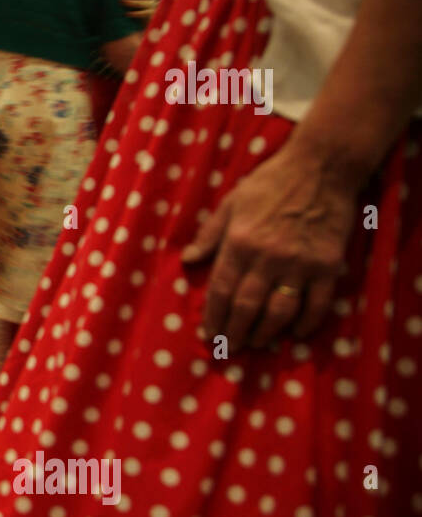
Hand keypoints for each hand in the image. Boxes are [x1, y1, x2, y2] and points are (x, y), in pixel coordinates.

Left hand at [121, 0, 156, 21]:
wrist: (147, 24)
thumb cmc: (137, 10)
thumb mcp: (135, 0)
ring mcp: (153, 6)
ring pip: (143, 3)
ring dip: (132, 2)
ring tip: (121, 2)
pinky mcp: (152, 15)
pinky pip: (144, 13)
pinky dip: (135, 13)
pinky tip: (126, 14)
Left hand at [181, 143, 357, 349]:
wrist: (320, 168)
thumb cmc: (269, 184)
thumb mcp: (230, 204)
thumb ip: (209, 235)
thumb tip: (188, 261)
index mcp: (240, 243)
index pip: (222, 290)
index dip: (214, 317)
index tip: (210, 334)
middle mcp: (267, 257)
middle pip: (247, 306)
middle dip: (235, 332)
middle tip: (229, 349)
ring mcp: (300, 263)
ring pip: (280, 310)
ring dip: (266, 332)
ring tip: (257, 343)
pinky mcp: (327, 265)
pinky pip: (317, 303)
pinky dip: (307, 323)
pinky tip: (295, 334)